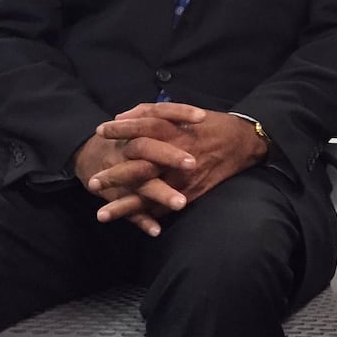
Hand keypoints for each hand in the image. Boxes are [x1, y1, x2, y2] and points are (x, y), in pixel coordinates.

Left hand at [89, 104, 268, 228]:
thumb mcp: (184, 111)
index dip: (121, 130)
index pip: (143, 128)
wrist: (243, 143)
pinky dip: (149, 217)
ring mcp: (184, 178)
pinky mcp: (192, 193)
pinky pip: (167, 208)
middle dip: (116, 177)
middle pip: (141, 167)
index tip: (100, 131)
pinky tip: (131, 224)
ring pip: (150, 194)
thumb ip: (154, 112)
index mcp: (175, 131)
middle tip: (93, 183)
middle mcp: (177, 155)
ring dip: (126, 206)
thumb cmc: (211, 125)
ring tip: (102, 215)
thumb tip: (123, 116)